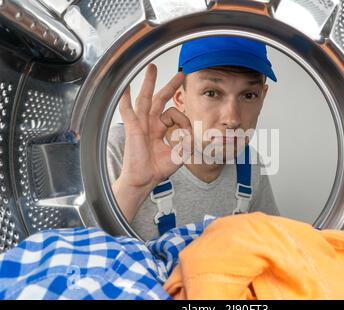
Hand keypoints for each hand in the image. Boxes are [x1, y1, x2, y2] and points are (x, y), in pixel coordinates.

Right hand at [112, 63, 191, 221]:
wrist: (144, 179)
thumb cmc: (157, 168)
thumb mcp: (179, 154)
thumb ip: (187, 143)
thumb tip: (192, 134)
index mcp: (159, 129)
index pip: (174, 115)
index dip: (184, 121)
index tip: (188, 134)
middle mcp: (150, 124)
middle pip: (159, 99)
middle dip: (169, 86)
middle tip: (179, 74)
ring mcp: (140, 124)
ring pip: (145, 99)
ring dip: (149, 83)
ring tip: (152, 67)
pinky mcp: (132, 127)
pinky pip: (127, 110)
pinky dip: (125, 97)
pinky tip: (123, 86)